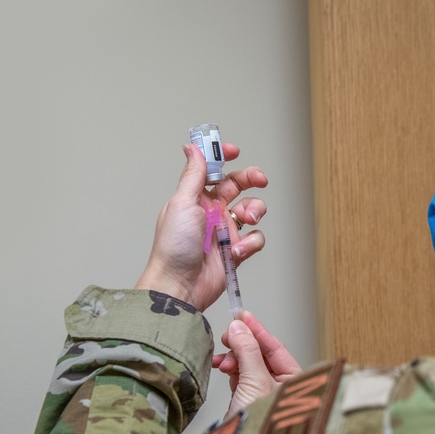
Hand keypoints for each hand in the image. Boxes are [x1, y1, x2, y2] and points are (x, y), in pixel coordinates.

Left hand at [135, 143, 268, 310]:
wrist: (180, 285)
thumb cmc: (174, 247)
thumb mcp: (182, 203)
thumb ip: (193, 175)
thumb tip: (192, 148)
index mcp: (195, 198)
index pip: (212, 170)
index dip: (224, 158)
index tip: (235, 152)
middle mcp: (212, 211)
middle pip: (238, 186)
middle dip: (251, 179)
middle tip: (261, 180)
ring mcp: (225, 230)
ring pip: (252, 209)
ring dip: (255, 210)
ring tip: (246, 219)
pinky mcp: (236, 250)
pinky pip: (255, 238)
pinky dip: (251, 242)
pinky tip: (237, 250)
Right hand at [213, 312, 300, 415]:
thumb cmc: (259, 426)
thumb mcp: (254, 381)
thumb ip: (247, 351)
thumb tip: (239, 327)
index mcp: (294, 381)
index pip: (276, 348)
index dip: (259, 330)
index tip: (243, 315)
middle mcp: (282, 388)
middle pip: (262, 355)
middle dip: (243, 344)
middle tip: (228, 335)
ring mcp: (264, 395)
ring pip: (249, 366)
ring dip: (234, 358)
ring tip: (222, 360)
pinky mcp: (248, 403)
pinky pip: (240, 378)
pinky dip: (230, 370)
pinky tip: (222, 368)